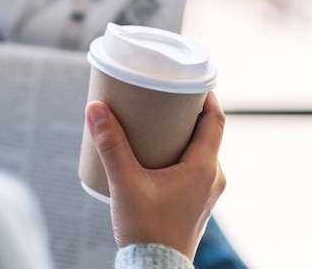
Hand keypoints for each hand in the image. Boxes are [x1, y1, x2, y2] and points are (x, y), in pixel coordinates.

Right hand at [85, 92, 225, 260]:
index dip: (206, 96)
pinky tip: (156, 155)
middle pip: (207, 133)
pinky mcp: (196, 203)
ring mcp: (207, 193)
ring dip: (182, 135)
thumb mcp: (124, 183)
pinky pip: (194, 168)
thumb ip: (110, 145)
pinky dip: (180, 154)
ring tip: (155, 124)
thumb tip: (95, 109)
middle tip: (163, 99)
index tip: (189, 82)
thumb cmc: (145, 229)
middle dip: (186, 113)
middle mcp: (212, 178)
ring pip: (200, 151)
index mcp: (204, 168)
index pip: (216, 120)